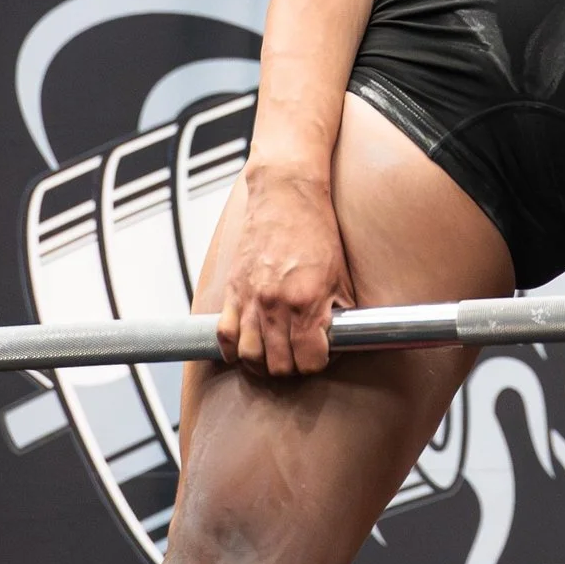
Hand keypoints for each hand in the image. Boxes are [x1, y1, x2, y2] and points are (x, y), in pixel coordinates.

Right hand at [217, 162, 351, 376]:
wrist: (286, 195)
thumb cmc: (317, 230)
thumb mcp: (340, 275)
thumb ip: (339, 312)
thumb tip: (339, 341)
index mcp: (306, 301)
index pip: (309, 360)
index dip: (317, 363)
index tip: (320, 355)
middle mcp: (275, 304)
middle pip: (277, 365)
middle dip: (291, 368)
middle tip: (298, 356)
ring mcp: (249, 298)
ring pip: (249, 356)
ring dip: (262, 364)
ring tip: (273, 356)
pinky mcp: (232, 290)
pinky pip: (224, 335)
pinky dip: (232, 350)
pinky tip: (245, 349)